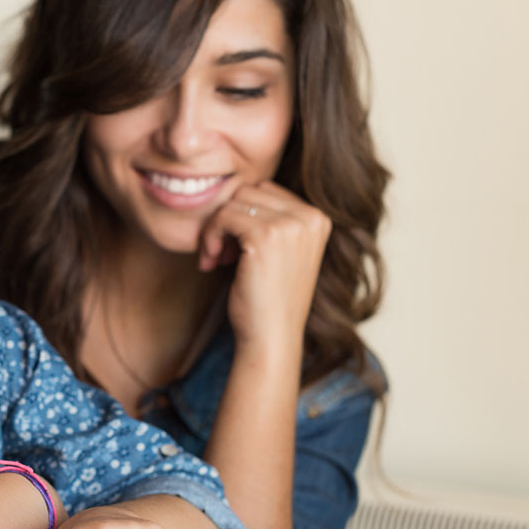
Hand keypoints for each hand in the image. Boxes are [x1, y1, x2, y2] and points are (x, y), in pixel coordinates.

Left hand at [197, 181, 331, 349]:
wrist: (271, 338)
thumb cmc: (269, 300)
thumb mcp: (280, 253)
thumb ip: (271, 220)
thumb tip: (235, 190)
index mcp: (318, 218)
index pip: (266, 190)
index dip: (242, 216)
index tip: (233, 248)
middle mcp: (310, 217)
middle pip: (249, 192)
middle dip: (228, 220)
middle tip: (221, 254)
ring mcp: (290, 225)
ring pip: (234, 202)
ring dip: (216, 229)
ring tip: (217, 259)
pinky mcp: (266, 236)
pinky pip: (223, 216)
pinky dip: (210, 237)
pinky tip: (211, 262)